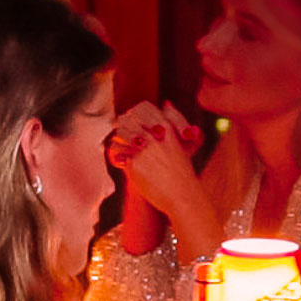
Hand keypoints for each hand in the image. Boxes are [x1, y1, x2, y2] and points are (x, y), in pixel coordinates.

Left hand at [106, 103, 213, 254]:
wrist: (182, 197)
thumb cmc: (181, 173)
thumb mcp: (183, 143)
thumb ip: (174, 121)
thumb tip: (166, 103)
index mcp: (167, 127)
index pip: (142, 108)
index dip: (133, 114)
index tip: (132, 124)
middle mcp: (156, 135)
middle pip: (128, 119)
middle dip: (123, 127)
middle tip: (122, 136)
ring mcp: (145, 149)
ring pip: (120, 133)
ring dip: (119, 141)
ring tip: (123, 150)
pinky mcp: (135, 163)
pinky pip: (118, 153)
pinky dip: (118, 157)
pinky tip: (122, 163)